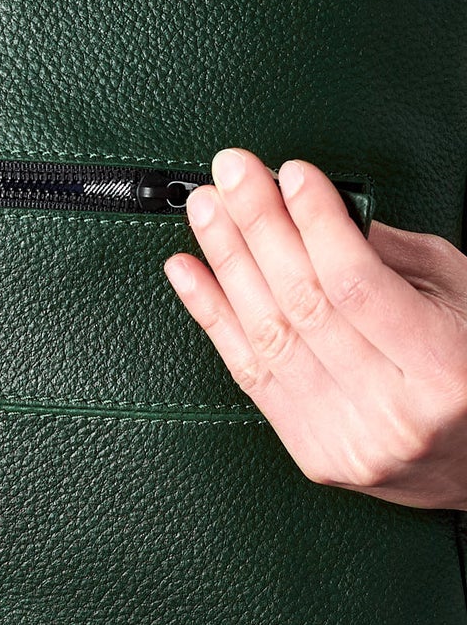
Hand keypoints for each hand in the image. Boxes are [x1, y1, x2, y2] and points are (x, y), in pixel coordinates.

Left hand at [164, 148, 466, 509]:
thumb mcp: (457, 298)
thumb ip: (387, 255)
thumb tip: (312, 205)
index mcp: (443, 369)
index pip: (357, 284)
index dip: (317, 224)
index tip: (291, 175)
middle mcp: (393, 410)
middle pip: (303, 301)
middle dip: (259, 225)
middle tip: (230, 174)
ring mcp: (347, 436)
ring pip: (267, 331)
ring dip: (226, 259)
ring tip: (206, 209)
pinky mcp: (310, 450)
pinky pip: (244, 370)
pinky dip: (209, 312)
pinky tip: (185, 269)